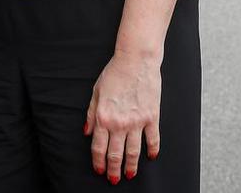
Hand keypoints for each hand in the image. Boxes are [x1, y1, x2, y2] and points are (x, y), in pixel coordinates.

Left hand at [84, 53, 161, 183]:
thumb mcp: (96, 92)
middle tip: (114, 180)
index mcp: (103, 117)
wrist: (136, 60)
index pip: (99, 147)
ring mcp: (137, 122)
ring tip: (130, 174)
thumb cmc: (115, 73)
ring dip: (131, 166)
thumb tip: (87, 131)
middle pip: (115, 154)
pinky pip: (153, 139)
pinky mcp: (152, 117)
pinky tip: (151, 157)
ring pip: (133, 151)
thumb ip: (91, 114)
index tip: (99, 170)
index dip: (98, 161)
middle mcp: (119, 123)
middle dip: (114, 170)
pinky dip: (152, 150)